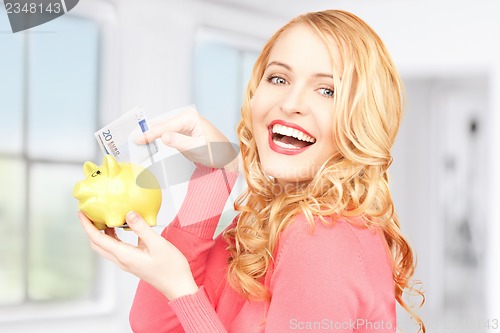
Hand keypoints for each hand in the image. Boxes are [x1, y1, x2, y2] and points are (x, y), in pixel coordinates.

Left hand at [78, 211, 198, 300]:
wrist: (178, 285)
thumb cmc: (171, 268)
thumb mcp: (158, 244)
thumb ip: (142, 228)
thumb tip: (129, 213)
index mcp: (124, 256)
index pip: (98, 239)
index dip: (87, 225)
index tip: (82, 213)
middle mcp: (122, 260)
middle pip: (98, 244)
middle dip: (90, 228)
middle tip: (90, 213)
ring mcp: (127, 262)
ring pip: (107, 246)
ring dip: (102, 232)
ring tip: (105, 216)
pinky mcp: (133, 261)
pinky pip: (117, 248)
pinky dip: (114, 236)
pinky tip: (123, 227)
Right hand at [136, 106, 237, 170]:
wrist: (226, 158)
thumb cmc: (216, 152)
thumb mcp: (197, 148)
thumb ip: (180, 142)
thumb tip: (163, 136)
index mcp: (190, 118)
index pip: (166, 125)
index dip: (151, 133)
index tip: (139, 140)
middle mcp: (186, 118)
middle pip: (162, 125)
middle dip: (148, 132)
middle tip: (133, 140)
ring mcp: (183, 125)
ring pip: (162, 128)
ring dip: (151, 135)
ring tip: (137, 141)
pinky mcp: (182, 133)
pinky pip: (166, 134)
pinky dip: (157, 138)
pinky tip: (148, 142)